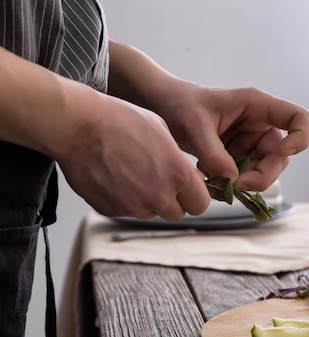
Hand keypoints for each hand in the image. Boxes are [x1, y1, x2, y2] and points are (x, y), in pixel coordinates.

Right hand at [55, 95, 209, 220]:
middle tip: (161, 180)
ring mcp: (133, 206)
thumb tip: (187, 177)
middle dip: (173, 200)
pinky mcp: (111, 210)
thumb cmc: (121, 121)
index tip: (188, 187)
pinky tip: (116, 177)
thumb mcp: (164, 133)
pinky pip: (127, 211)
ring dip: (149, 201)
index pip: (200, 204)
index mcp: (178, 175)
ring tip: (135, 174)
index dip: (194, 195)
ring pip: (152, 213)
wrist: (79, 125)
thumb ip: (179, 162)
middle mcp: (158, 196)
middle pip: (177, 213)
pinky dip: (125, 200)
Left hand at [155, 85, 308, 190]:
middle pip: (281, 156)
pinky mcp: (240, 157)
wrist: (163, 109)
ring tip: (217, 181)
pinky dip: (233, 183)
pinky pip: (247, 176)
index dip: (300, 138)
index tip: (282, 152)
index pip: (299, 119)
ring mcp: (251, 142)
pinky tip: (211, 178)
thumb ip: (213, 153)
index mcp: (258, 106)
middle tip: (236, 185)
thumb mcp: (194, 126)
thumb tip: (232, 180)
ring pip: (265, 170)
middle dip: (263, 175)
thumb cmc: (180, 105)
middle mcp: (260, 124)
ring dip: (246, 182)